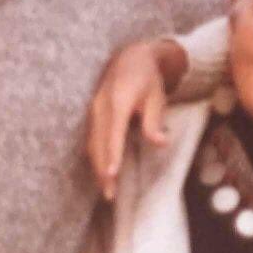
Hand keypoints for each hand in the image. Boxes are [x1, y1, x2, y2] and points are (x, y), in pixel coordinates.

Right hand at [87, 39, 185, 200]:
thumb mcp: (156, 97)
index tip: (111, 174)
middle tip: (110, 195)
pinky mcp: (92, 115)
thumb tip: (159, 143)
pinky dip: (96, 158)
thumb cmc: (147, 79)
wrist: (130, 58)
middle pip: (99, 143)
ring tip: (106, 190)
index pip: (113, 133)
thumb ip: (154, 121)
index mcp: (117, 101)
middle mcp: (101, 107)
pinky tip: (102, 174)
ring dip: (97, 167)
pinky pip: (92, 140)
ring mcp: (93, 111)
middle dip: (103, 170)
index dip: (112, 154)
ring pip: (93, 144)